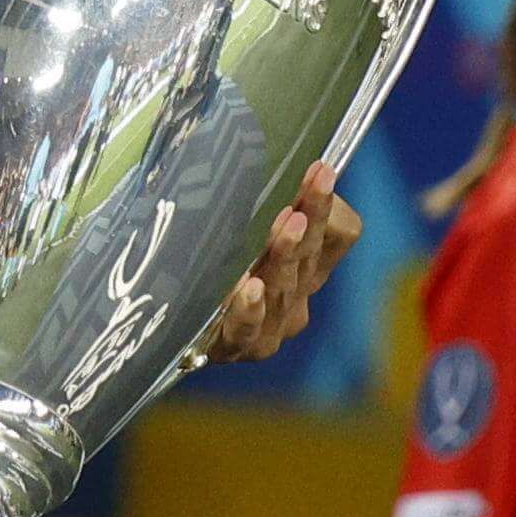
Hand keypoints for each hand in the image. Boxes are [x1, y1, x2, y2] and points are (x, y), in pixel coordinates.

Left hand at [197, 185, 360, 364]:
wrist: (178, 330)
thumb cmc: (217, 266)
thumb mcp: (243, 225)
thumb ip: (270, 202)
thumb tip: (288, 175)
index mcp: (309, 266)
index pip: (337, 234)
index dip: (330, 206)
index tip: (321, 169)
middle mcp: (296, 295)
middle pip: (311, 254)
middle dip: (313, 216)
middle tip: (316, 184)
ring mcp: (270, 325)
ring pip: (283, 288)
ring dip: (285, 255)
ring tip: (287, 225)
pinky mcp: (235, 347)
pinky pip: (247, 330)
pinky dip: (250, 309)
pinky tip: (251, 288)